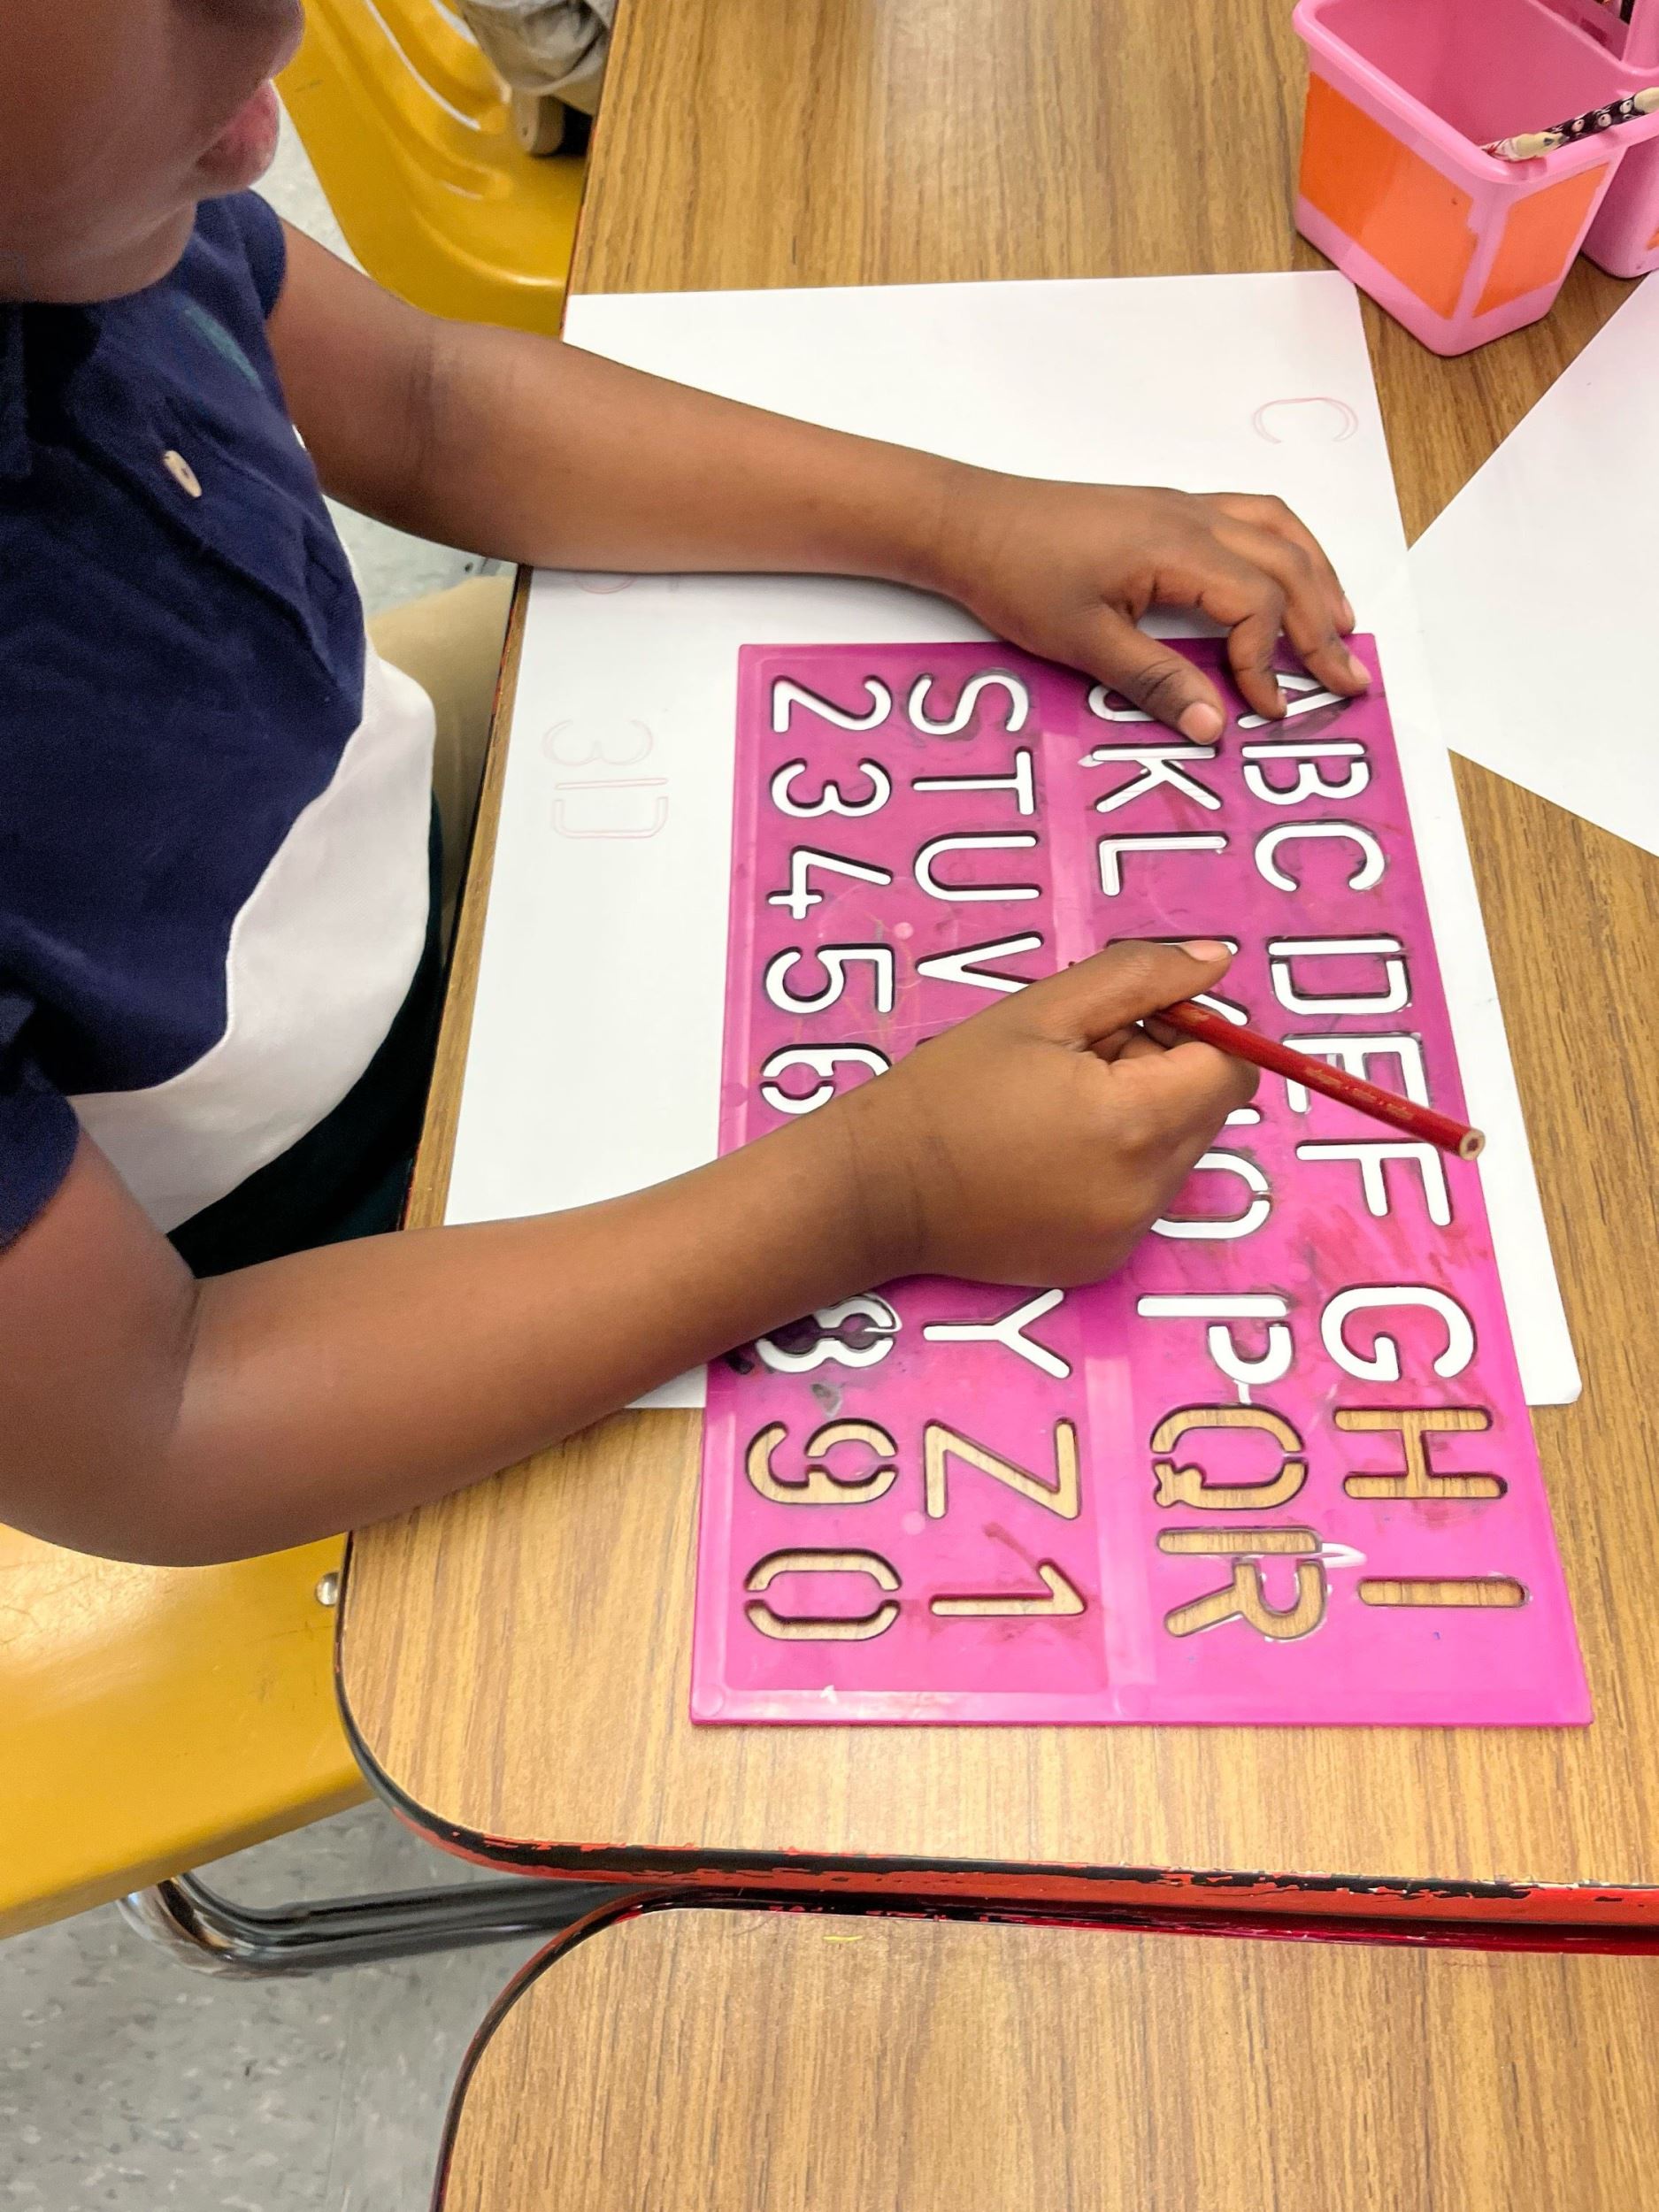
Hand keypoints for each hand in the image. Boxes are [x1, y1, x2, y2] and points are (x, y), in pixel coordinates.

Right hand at [835, 939, 1257, 1287]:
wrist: (878, 1188)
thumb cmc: (950, 1089)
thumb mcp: (1041, 1011)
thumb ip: (1138, 978)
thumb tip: (1217, 964)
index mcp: (1134, 1121)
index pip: (1231, 1069)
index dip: (1192, 1034)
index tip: (1128, 1025)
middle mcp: (1144, 1191)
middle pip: (1207, 1113)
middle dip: (1162, 1076)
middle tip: (1079, 1064)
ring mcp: (1125, 1235)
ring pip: (1178, 1156)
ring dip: (1141, 1122)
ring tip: (1057, 1113)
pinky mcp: (1101, 1262)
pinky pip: (1142, 1199)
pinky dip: (1116, 1170)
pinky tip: (1048, 1159)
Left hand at [926, 471, 1368, 740]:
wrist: (969, 522)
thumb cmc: (1017, 574)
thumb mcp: (1083, 643)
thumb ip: (1154, 683)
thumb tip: (1213, 725)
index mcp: (1177, 549)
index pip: (1256, 604)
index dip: (1267, 663)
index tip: (1265, 710)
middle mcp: (1192, 518)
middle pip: (1286, 566)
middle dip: (1323, 627)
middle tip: (1351, 679)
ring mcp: (1182, 507)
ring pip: (1279, 532)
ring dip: (1317, 578)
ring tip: (1341, 626)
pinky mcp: (1167, 510)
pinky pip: (1252, 517)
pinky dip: (1285, 547)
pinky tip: (1290, 575)